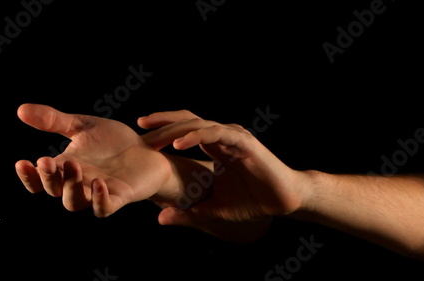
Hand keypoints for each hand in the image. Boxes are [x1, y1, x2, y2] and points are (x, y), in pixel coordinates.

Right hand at [15, 104, 171, 216]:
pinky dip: (99, 200)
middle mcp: (79, 184)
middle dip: (48, 178)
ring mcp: (99, 192)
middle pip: (55, 190)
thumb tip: (20, 110)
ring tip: (72, 165)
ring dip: (70, 187)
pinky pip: (105, 208)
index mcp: (66, 168)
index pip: (40, 180)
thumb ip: (55, 120)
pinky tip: (98, 183)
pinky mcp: (120, 197)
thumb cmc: (114, 141)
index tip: (22, 162)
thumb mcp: (83, 126)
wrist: (148, 148)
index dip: (29, 176)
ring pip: (74, 202)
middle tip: (45, 161)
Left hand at [138, 110, 305, 225]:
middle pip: (188, 121)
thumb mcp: (212, 209)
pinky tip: (178, 144)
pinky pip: (216, 134)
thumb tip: (161, 219)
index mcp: (215, 147)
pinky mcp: (244, 143)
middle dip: (163, 123)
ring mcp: (233, 137)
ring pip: (199, 124)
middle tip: (140, 127)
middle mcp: (223, 137)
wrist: (282, 201)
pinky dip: (196, 136)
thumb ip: (188, 212)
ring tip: (153, 137)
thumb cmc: (251, 202)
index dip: (164, 129)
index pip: (185, 130)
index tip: (141, 134)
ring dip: (175, 129)